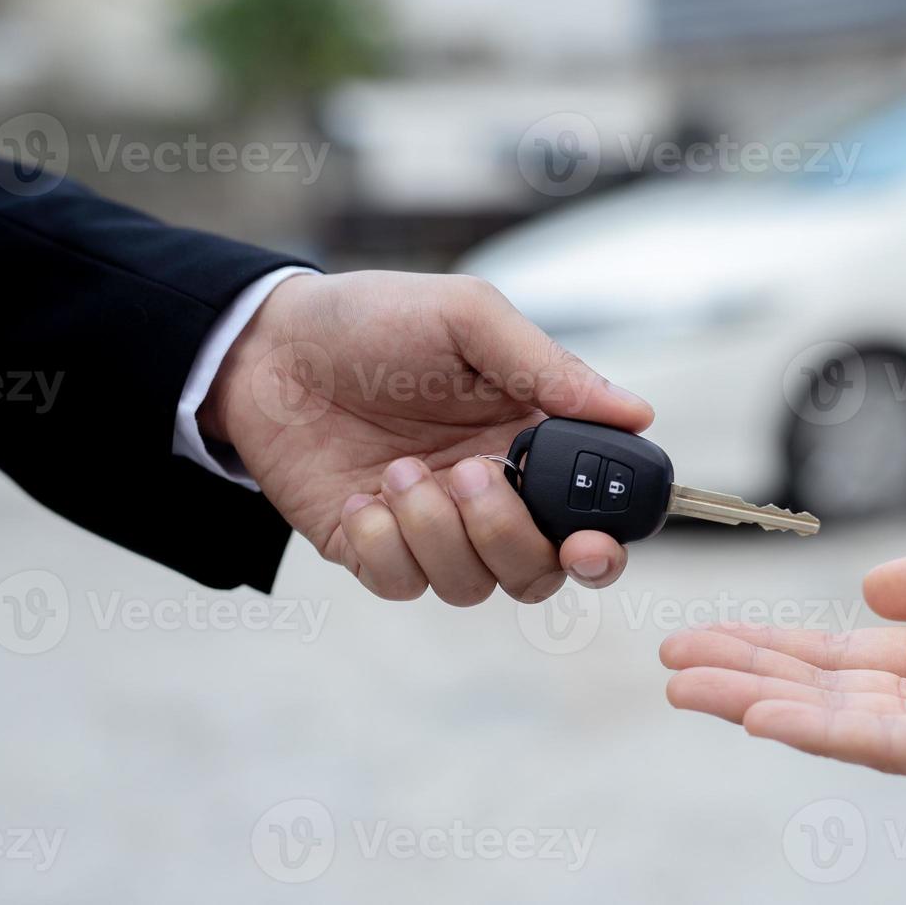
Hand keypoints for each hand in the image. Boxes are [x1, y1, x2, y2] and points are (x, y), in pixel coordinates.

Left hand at [199, 272, 653, 605]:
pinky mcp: (373, 549)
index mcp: (530, 440)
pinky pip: (402, 584)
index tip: (587, 544)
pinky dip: (384, 546)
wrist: (267, 346)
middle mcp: (490, 494)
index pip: (592, 516)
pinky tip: (363, 497)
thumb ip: (550, 368)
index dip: (603, 546)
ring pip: (473, 585)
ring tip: (397, 469)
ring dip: (437, 533)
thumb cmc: (373, 320)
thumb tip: (637, 412)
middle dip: (509, 537)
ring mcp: (432, 528)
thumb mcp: (467, 319)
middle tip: (467, 474)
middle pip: (539, 570)